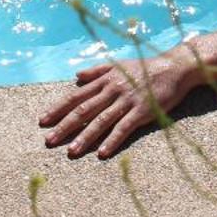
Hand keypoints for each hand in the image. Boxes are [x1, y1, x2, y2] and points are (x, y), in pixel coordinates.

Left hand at [39, 44, 199, 158]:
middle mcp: (112, 90)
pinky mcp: (142, 111)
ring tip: (71, 152)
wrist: (174, 67)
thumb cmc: (145, 67)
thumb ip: (97, 70)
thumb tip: (76, 75)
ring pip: (100, 121)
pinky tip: (101, 153)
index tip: (43, 121)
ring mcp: (126, 100)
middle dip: (64, 126)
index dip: (58, 108)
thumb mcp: (118, 63)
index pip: (76, 96)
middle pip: (83, 110)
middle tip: (48, 140)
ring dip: (84, 137)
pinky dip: (112, 140)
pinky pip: (123, 128)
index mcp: (105, 79)